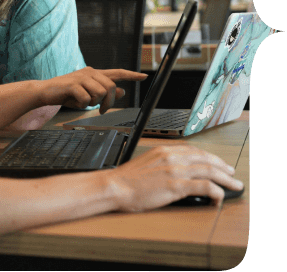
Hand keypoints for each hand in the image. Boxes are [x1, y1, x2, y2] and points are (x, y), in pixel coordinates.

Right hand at [41, 67, 146, 113]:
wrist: (45, 91)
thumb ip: (104, 92)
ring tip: (84, 103)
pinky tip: (75, 102)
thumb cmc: (66, 93)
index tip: (144, 76)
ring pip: (100, 93)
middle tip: (101, 111)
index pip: (116, 72)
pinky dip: (82, 105)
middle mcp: (89, 72)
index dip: (131, 75)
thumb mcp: (87, 94)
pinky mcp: (73, 84)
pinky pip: (86, 98)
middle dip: (109, 102)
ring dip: (93, 103)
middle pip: (110, 87)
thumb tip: (122, 91)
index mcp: (94, 73)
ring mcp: (81, 77)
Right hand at [106, 145, 243, 211]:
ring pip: (210, 171)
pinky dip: (216, 192)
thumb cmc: (126, 180)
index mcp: (164, 151)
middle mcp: (172, 157)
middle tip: (232, 174)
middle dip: (223, 167)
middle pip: (206, 159)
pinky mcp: (176, 186)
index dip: (210, 157)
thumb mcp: (146, 165)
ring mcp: (175, 171)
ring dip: (226, 179)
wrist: (115, 186)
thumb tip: (176, 173)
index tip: (218, 163)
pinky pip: (204, 187)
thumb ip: (162, 165)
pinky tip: (218, 198)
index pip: (194, 150)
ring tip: (234, 185)